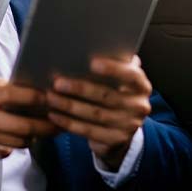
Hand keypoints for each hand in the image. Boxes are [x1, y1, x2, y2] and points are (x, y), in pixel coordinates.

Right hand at [0, 73, 59, 158]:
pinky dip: (13, 147)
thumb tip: (26, 86)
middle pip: (22, 125)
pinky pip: (6, 153)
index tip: (50, 98)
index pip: (11, 95)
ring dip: (32, 137)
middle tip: (59, 123)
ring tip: (41, 130)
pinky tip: (16, 139)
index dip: (34, 97)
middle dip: (45, 126)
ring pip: (18, 141)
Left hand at [45, 55, 151, 170]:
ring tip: (50, 97)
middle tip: (57, 82)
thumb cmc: (113, 92)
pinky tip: (54, 115)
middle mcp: (139, 106)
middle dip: (80, 88)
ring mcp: (129, 126)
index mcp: (141, 86)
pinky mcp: (115, 140)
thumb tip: (83, 49)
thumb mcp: (116, 79)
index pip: (131, 75)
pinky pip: (89, 132)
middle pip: (107, 96)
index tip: (92, 62)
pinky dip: (69, 123)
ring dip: (69, 106)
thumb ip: (110, 65)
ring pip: (95, 114)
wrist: (121, 127)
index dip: (113, 69)